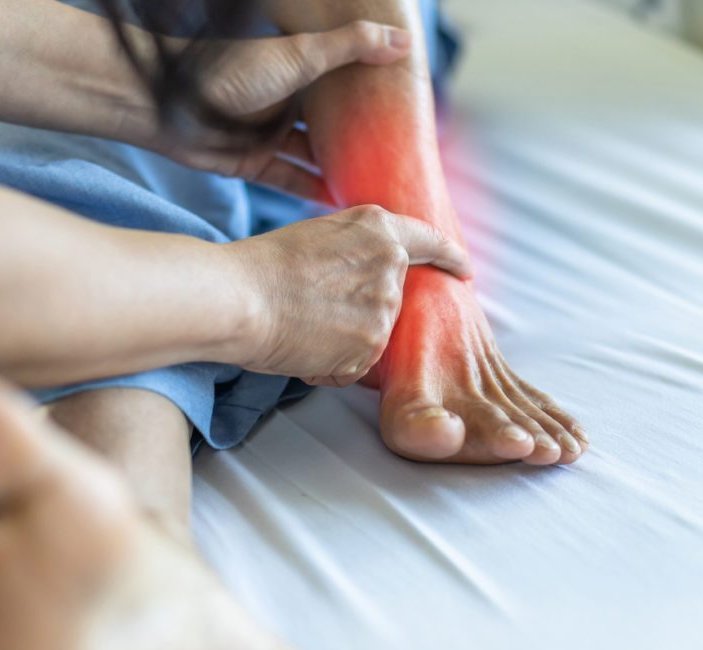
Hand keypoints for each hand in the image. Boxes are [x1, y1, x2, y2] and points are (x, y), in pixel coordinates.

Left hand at [148, 21, 413, 200]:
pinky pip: (288, 180)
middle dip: (361, 142)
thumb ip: (349, 47)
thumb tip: (404, 41)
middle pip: (331, 125)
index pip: (346, 84)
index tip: (408, 119)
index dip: (373, 100)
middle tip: (398, 163)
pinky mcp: (251, 162)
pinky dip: (311, 190)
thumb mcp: (300, 55)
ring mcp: (269, 134)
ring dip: (339, 171)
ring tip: (377, 188)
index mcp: (300, 70)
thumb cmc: (231, 72)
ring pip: (312, 156)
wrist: (168, 103)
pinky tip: (340, 202)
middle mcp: (287, 102)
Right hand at [228, 205, 471, 385]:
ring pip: (372, 337)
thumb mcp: (316, 235)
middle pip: (391, 300)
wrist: (240, 297)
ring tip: (300, 326)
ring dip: (341, 341)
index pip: (429, 241)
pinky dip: (329, 366)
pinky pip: (355, 367)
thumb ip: (353, 248)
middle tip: (314, 311)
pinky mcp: (371, 347)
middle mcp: (391, 265)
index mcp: (377, 228)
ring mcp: (384, 308)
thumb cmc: (261, 267)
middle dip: (361, 313)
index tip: (463, 270)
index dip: (449, 256)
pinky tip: (301, 348)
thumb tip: (362, 273)